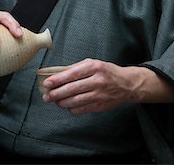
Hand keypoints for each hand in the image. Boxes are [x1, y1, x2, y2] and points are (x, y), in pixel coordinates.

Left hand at [42, 58, 173, 113]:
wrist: (127, 84)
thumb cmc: (107, 72)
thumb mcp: (93, 64)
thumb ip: (76, 68)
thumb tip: (57, 75)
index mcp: (94, 67)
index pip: (71, 74)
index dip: (57, 80)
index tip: (46, 83)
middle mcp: (97, 80)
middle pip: (71, 89)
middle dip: (56, 93)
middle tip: (46, 96)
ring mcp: (99, 94)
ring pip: (75, 101)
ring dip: (62, 102)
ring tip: (54, 101)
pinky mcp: (100, 105)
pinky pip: (82, 109)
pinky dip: (72, 108)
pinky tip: (67, 105)